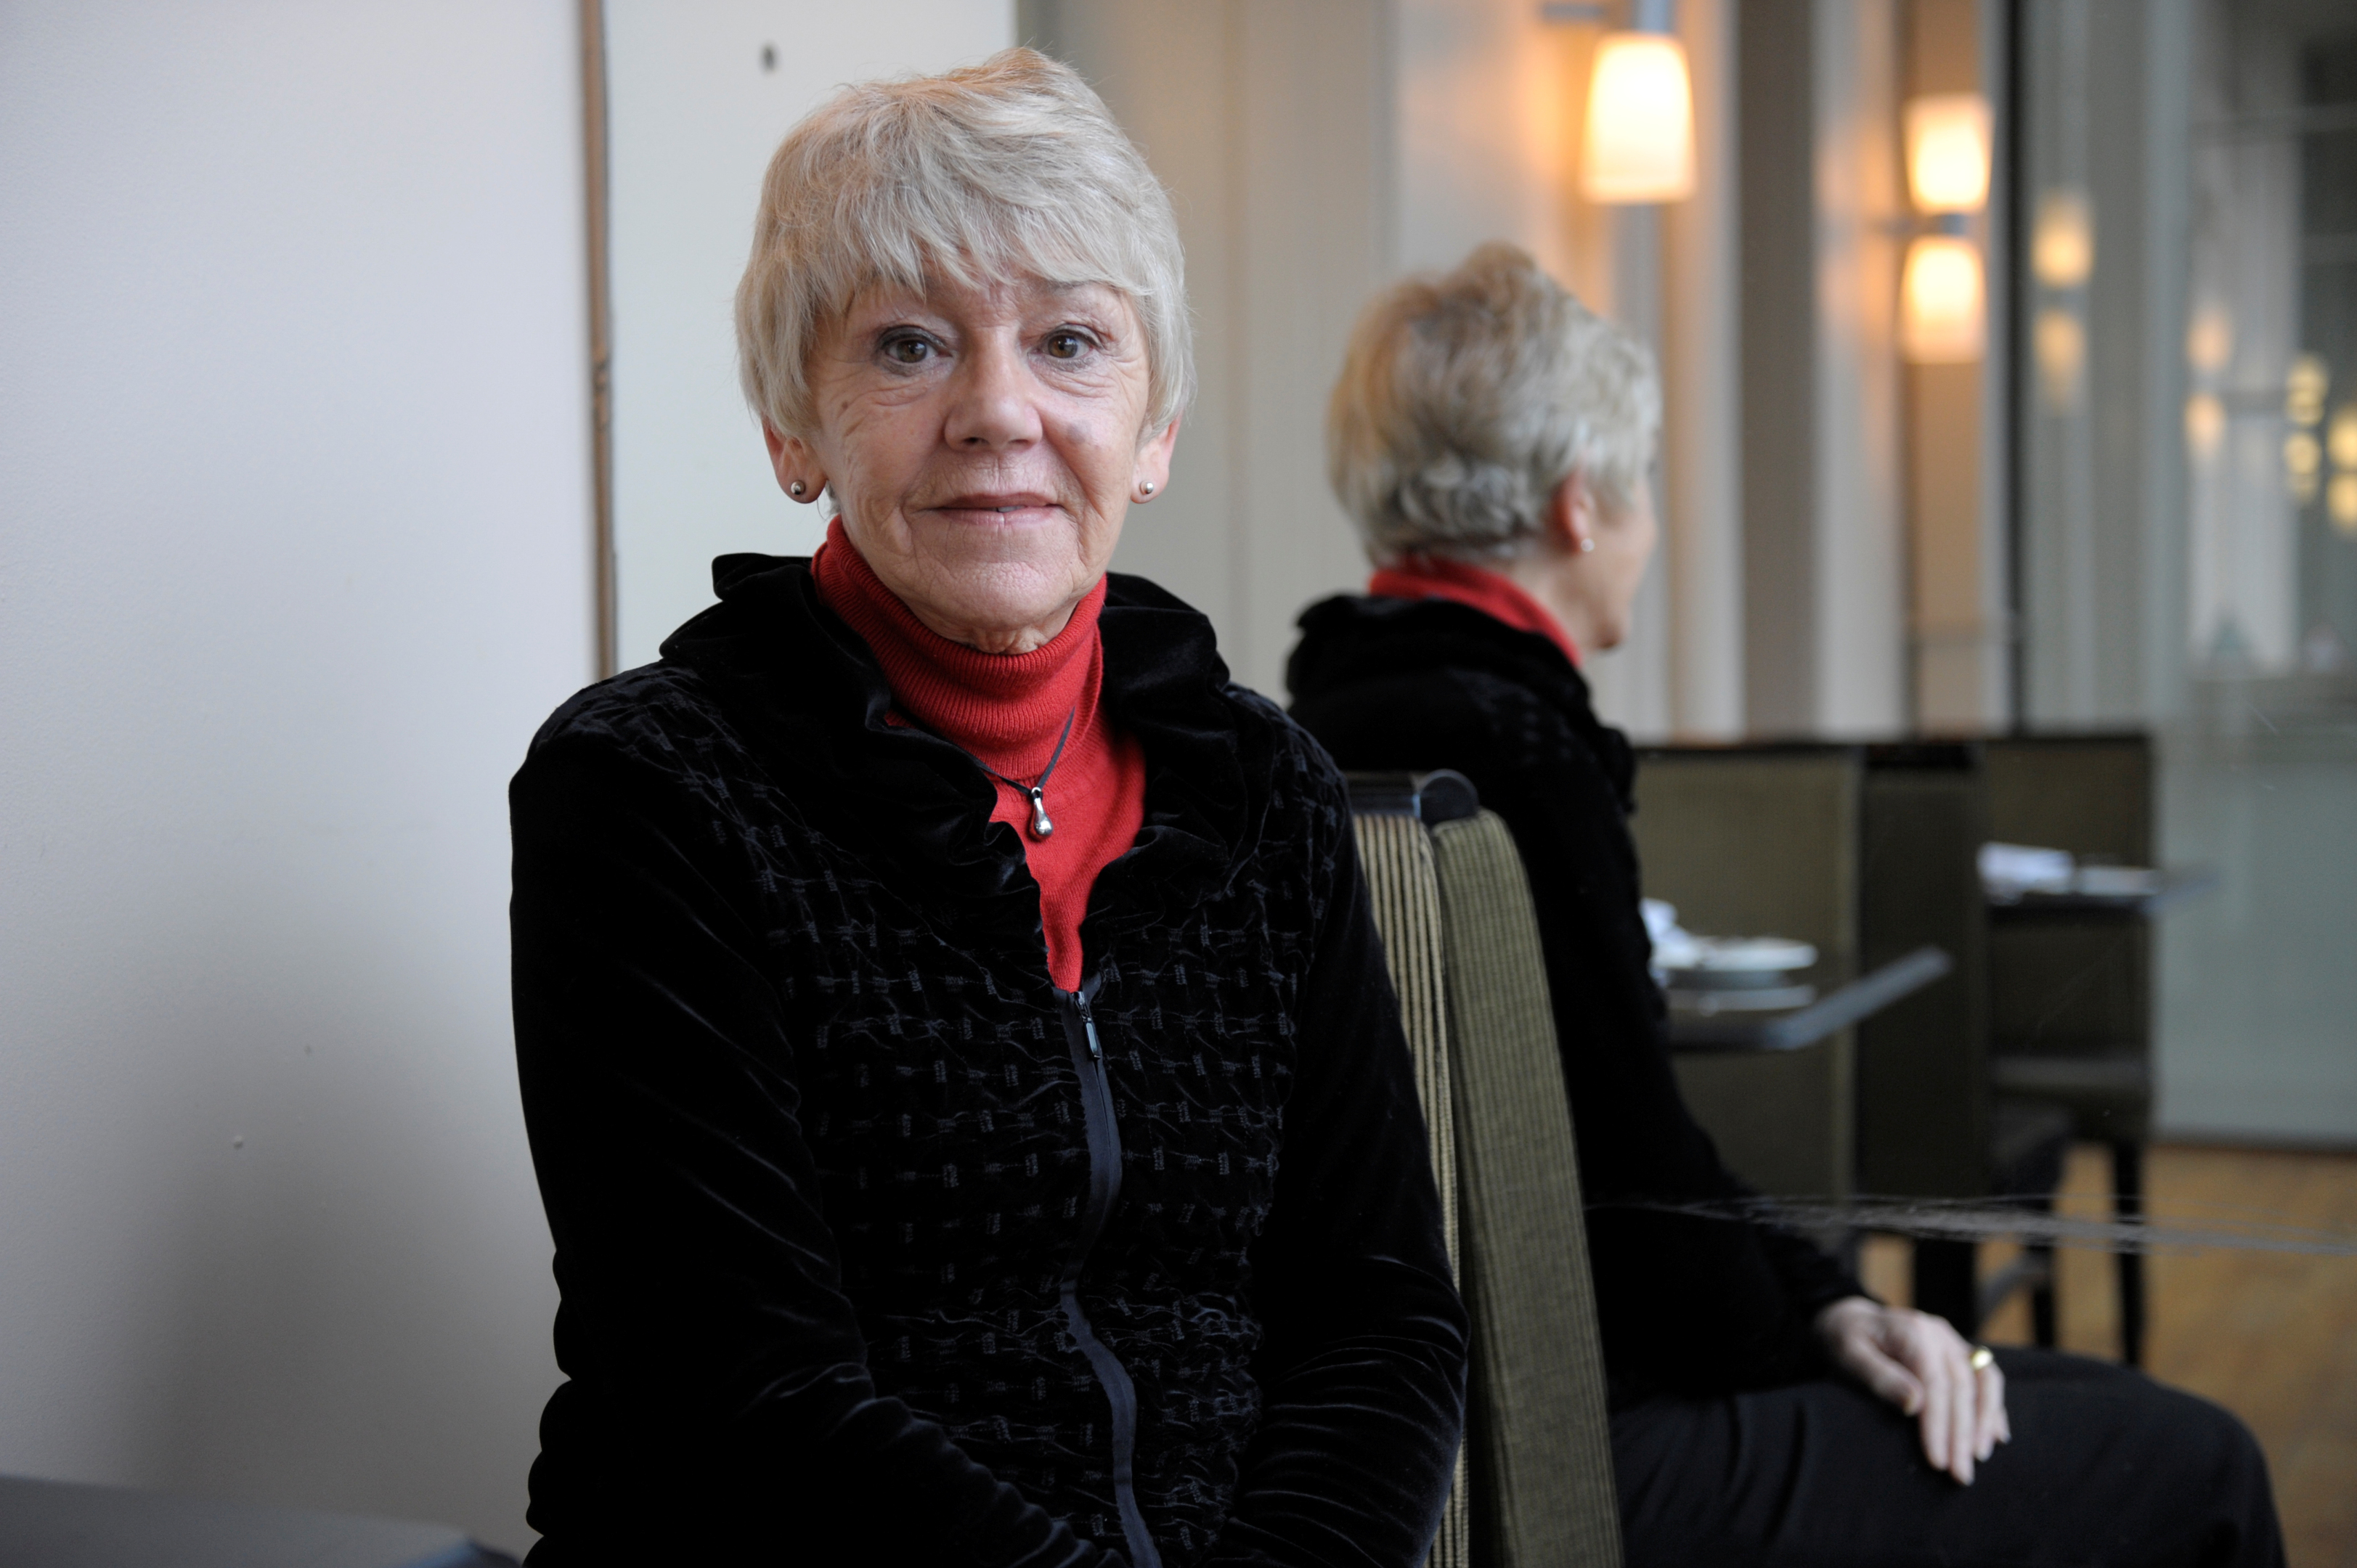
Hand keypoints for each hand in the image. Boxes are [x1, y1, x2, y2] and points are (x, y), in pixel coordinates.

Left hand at [1815, 1296, 2009, 1482]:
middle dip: (1963, 1434)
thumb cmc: (1844, 1341)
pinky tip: (1995, 1436)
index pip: (1935, 1383)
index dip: (1939, 1425)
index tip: (1937, 1461)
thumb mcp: (1848, 1355)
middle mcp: (1939, 1334)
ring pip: (1983, 1381)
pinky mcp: (1958, 1351)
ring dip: (1984, 1422)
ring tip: (1978, 1458)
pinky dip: (1993, 1406)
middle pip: (1961, 1387)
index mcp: (1912, 1331)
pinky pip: (1986, 1377)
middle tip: (1960, 1475)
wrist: (1849, 1320)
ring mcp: (1952, 1341)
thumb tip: (1914, 1404)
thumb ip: (1879, 1377)